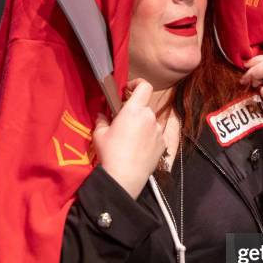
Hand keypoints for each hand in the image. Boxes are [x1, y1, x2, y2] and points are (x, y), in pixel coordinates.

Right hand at [93, 78, 165, 198]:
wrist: (124, 177)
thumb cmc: (110, 153)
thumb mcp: (99, 134)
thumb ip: (102, 120)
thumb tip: (102, 115)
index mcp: (135, 110)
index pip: (144, 86)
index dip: (137, 84)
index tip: (128, 91)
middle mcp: (150, 117)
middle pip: (145, 107)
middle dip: (135, 111)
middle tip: (123, 123)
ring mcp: (158, 131)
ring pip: (151, 122)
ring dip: (143, 125)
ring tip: (132, 139)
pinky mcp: (163, 145)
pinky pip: (157, 135)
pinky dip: (150, 137)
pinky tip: (140, 148)